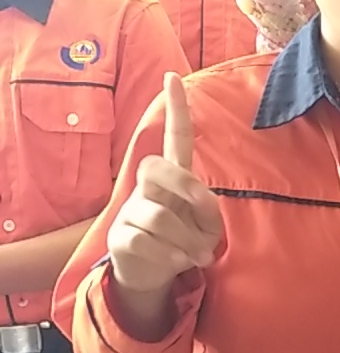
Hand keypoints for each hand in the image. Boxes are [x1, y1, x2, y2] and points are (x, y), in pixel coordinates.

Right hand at [107, 74, 222, 294]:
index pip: (175, 139)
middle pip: (157, 169)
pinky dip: (170, 255)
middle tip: (205, 217)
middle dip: (186, 190)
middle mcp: (147, 188)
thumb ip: (208, 211)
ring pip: (158, 216)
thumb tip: (200, 206)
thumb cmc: (183, 241)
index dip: (175, 110)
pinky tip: (178, 261)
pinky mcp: (119, 237)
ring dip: (187, 241)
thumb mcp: (206, 227)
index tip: (173, 77)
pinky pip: (144, 241)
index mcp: (173, 178)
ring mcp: (129, 211)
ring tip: (198, 255)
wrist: (151, 275)